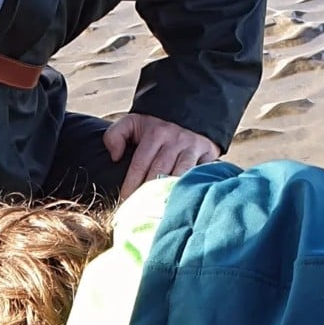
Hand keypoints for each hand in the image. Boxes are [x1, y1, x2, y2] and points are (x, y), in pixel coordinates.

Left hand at [103, 113, 220, 199]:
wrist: (191, 113)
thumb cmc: (157, 127)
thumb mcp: (133, 122)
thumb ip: (115, 135)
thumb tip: (115, 157)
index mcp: (155, 134)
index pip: (140, 164)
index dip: (131, 184)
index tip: (125, 201)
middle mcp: (175, 140)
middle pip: (159, 172)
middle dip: (148, 193)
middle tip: (139, 211)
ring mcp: (192, 147)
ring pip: (179, 174)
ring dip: (169, 192)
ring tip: (159, 210)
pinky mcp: (208, 154)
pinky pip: (199, 173)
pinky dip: (191, 186)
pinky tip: (182, 200)